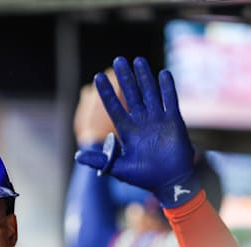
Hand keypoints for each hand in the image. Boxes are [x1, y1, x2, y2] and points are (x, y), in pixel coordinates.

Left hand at [75, 57, 196, 207]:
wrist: (170, 182)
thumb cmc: (144, 177)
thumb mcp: (118, 168)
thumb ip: (100, 160)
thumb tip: (77, 155)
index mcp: (127, 131)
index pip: (114, 107)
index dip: (107, 93)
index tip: (98, 78)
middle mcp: (142, 121)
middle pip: (131, 94)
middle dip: (125, 78)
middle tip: (118, 61)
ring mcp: (158, 119)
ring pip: (150, 93)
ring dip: (144, 77)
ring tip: (138, 60)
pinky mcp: (173, 121)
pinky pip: (170, 100)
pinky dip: (167, 88)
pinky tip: (163, 74)